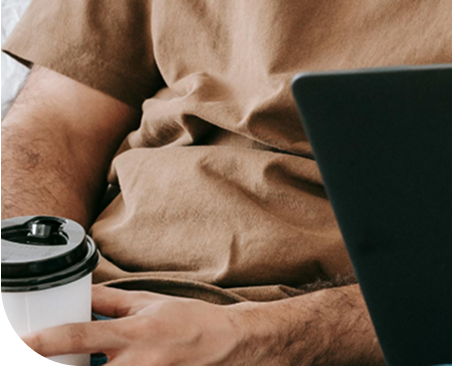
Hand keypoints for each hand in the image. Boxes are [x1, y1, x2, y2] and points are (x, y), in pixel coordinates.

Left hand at [21, 285, 249, 365]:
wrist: (226, 344)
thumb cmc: (188, 321)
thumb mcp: (148, 303)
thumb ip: (109, 302)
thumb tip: (76, 295)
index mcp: (132, 333)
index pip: (77, 335)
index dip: (41, 343)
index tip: (21, 342)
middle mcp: (135, 363)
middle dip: (61, 364)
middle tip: (48, 353)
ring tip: (78, 359)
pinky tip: (105, 364)